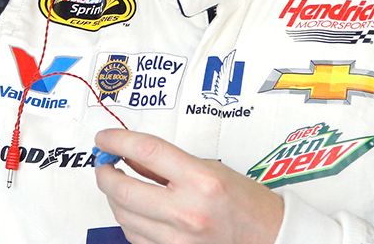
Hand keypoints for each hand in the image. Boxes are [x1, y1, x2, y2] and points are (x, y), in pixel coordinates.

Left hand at [94, 129, 283, 243]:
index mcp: (201, 181)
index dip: (118, 141)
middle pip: (125, 189)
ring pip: (124, 216)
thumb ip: (172, 163)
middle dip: (106, 174)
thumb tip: (133, 156)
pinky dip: (128, 221)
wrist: (270, 238)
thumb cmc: (248, 204)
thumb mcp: (213, 169)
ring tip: (117, 184)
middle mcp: (187, 211)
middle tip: (104, 164)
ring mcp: (179, 239)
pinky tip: (132, 209)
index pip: (147, 152)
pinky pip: (136, 237)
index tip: (105, 139)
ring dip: (114, 197)